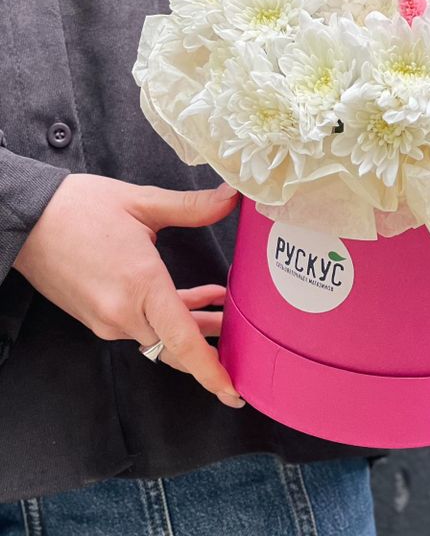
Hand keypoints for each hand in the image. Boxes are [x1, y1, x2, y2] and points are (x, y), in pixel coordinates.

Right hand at [12, 173, 244, 408]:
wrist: (25, 218)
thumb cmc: (80, 208)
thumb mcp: (142, 202)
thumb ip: (192, 206)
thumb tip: (232, 197)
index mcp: (140, 286)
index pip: (182, 341)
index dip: (211, 370)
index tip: (233, 391)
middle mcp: (122, 313)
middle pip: (176, 347)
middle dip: (212, 347)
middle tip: (245, 345)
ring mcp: (107, 319)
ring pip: (161, 337)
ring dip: (194, 327)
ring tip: (226, 311)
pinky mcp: (98, 316)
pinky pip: (144, 326)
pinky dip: (171, 317)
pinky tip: (198, 297)